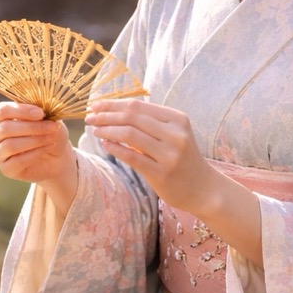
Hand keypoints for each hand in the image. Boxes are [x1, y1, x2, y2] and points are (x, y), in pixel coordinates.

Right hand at [0, 102, 78, 212]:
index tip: (41, 113)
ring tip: (51, 138)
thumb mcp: (49, 119)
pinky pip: (17, 161)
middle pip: (5, 128)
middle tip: (52, 127)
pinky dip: (35, 153)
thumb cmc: (48, 132)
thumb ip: (43, 114)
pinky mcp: (6, 169)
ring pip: (10, 145)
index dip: (21, 110)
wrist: (55, 157)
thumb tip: (42, 113)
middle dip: (32, 127)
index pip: (2, 110)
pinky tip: (48, 147)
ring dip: (34, 140)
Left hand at [85, 98, 216, 215]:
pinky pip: (132, 157)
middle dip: (106, 115)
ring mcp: (169, 155)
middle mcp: (175, 134)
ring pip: (129, 135)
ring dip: (107, 130)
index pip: (138, 105)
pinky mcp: (161, 174)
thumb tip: (114, 109)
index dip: (113, 104)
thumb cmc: (183, 158)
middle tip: (89, 118)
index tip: (96, 105)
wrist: (203, 188)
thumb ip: (150, 122)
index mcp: (177, 119)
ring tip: (95, 130)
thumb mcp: (174, 133)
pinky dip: (115, 148)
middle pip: (132, 117)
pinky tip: (105, 144)